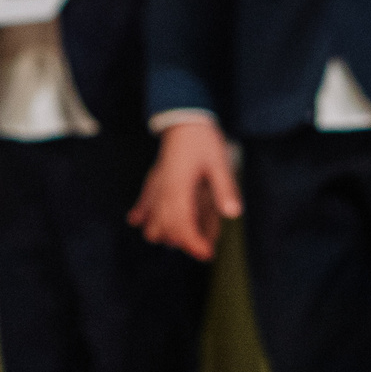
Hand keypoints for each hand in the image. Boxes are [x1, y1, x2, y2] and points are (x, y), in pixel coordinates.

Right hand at [129, 120, 239, 261]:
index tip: (208, 255)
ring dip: (166, 232)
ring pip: (152, 221)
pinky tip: (137, 220)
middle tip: (206, 247)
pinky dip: (141, 213)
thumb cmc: (203, 138)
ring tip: (186, 233)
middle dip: (185, 243)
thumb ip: (225, 187)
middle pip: (166, 230)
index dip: (194, 244)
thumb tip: (233, 213)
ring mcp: (155, 185)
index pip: (180, 226)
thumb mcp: (219, 161)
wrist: (184, 116)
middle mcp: (162, 190)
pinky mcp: (153, 179)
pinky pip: (142, 201)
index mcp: (178, 188)